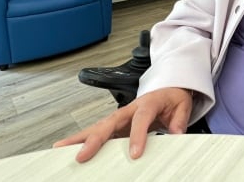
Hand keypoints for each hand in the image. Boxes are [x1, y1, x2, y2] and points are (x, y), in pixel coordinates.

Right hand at [53, 87, 192, 162]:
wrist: (168, 88)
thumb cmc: (172, 97)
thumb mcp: (182, 105)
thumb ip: (179, 120)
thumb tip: (177, 134)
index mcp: (147, 104)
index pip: (140, 120)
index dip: (137, 136)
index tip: (135, 154)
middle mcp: (129, 109)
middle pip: (109, 123)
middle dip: (95, 139)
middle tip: (82, 154)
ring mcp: (120, 117)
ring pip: (98, 127)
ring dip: (80, 138)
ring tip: (61, 149)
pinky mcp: (116, 125)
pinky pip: (99, 133)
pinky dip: (83, 140)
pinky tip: (70, 149)